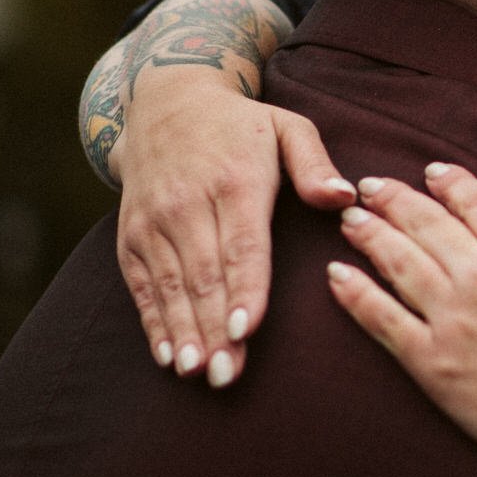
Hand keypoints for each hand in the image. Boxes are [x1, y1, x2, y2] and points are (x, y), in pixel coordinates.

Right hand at [116, 66, 354, 386]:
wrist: (165, 103)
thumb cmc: (242, 125)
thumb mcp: (288, 126)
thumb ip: (315, 163)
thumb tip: (345, 197)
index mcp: (234, 182)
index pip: (241, 245)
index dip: (243, 289)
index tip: (246, 329)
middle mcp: (188, 204)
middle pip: (204, 276)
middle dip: (215, 328)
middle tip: (229, 374)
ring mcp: (154, 222)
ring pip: (171, 287)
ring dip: (184, 333)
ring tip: (199, 373)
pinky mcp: (131, 236)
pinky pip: (142, 286)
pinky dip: (154, 323)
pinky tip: (168, 357)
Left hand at [326, 164, 476, 476]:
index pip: (475, 201)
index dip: (450, 182)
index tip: (433, 173)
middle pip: (425, 223)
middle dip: (393, 198)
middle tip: (369, 185)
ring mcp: (452, 320)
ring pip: (397, 263)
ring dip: (369, 235)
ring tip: (349, 220)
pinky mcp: (434, 365)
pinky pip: (382, 321)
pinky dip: (355, 295)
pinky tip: (337, 276)